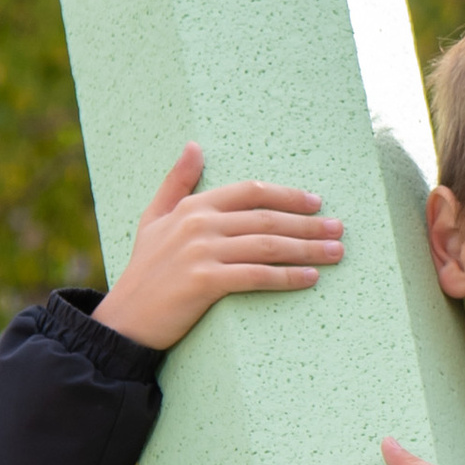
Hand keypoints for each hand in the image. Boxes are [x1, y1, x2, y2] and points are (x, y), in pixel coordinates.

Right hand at [100, 145, 343, 354]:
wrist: (126, 319)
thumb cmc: (145, 270)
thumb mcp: (154, 218)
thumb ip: (177, 183)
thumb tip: (194, 146)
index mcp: (193, 206)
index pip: (251, 191)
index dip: (287, 195)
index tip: (316, 202)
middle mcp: (199, 224)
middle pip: (267, 219)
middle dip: (308, 224)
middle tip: (338, 229)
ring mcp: (202, 252)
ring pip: (268, 246)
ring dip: (307, 249)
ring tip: (335, 252)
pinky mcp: (206, 282)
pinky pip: (258, 276)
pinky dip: (287, 277)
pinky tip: (310, 278)